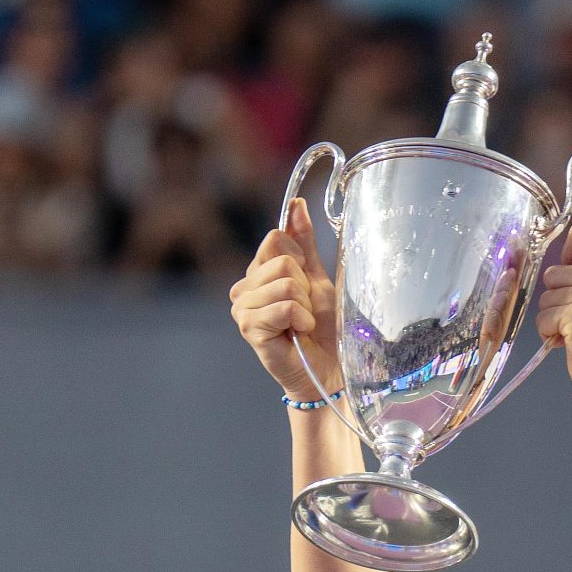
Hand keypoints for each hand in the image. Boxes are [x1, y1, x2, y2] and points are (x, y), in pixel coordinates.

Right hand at [229, 198, 339, 404]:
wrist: (330, 366)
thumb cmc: (323, 327)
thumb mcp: (318, 278)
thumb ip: (303, 243)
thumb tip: (296, 205)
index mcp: (257, 272)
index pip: (276, 239)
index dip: (300, 260)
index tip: (306, 285)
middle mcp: (243, 288)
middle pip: (282, 261)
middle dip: (305, 286)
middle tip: (305, 310)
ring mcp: (242, 308)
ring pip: (285, 284)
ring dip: (305, 306)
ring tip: (301, 323)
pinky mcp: (249, 328)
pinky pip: (284, 306)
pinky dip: (301, 320)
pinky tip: (297, 334)